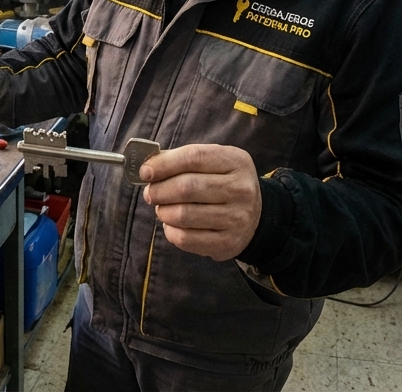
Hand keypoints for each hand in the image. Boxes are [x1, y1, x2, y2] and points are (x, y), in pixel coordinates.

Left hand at [139, 144, 261, 260]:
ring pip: (183, 215)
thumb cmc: (224, 183)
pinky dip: (170, 231)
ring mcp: (236, 218)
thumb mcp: (213, 162)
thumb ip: (182, 160)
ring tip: (162, 208)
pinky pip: (186, 239)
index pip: (193, 158)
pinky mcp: (226, 243)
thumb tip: (147, 168)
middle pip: (187, 187)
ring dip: (163, 211)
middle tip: (150, 193)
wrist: (257, 216)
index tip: (145, 171)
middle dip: (159, 190)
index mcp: (235, 162)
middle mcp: (240, 189)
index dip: (163, 164)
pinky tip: (172, 224)